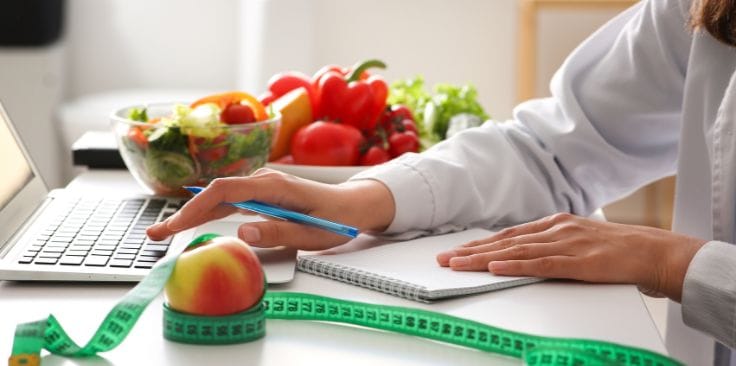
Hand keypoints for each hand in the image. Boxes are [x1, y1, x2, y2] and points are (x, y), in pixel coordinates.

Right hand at [147, 169, 394, 249]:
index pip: (226, 190)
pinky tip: (191, 224)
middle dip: (185, 213)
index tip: (177, 225)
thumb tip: (243, 232)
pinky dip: (208, 214)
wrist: (353, 206)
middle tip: (157, 234)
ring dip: (192, 214)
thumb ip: (279, 233)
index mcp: (275, 186)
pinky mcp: (262, 196)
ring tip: (164, 232)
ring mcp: (261, 188)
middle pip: (216, 194)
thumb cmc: (336, 220)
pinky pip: (229, 203)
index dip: (198, 207)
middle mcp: (264, 182)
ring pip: (219, 198)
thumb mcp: (312, 233)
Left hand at [436, 213, 705, 300]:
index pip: (507, 236)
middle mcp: (554, 230)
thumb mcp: (576, 241)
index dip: (479, 244)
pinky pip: (541, 264)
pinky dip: (516, 266)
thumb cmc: (614, 250)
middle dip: (471, 251)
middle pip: (504, 242)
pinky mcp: (579, 261)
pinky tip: (496, 266)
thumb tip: (522, 253)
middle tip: (444, 259)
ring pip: (516, 252)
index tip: (456, 251)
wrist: (652, 252)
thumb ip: (550, 245)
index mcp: (553, 225)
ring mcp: (566, 244)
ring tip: (459, 264)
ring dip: (483, 258)